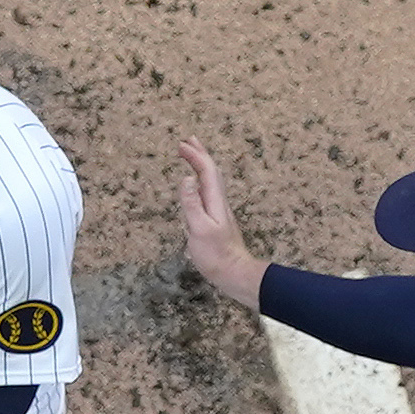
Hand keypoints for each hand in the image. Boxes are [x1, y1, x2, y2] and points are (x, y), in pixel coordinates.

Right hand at [172, 141, 266, 308]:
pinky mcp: (216, 219)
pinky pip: (208, 191)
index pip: (206, 171)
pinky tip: (197, 185)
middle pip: (211, 172)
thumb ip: (192, 203)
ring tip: (192, 156)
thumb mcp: (199, 229)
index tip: (181, 145)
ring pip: (210, 181)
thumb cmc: (215, 255)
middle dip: (200, 155)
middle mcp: (218, 202)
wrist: (233, 272)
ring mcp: (218, 210)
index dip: (195, 156)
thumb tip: (187, 178)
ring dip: (201, 166)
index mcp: (215, 201)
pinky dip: (201, 181)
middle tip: (188, 141)